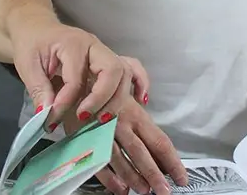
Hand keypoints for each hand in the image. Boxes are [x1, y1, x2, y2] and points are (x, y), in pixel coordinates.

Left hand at [9, 10, 131, 128]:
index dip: (66, 102)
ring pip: (124, 75)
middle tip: (84, 118)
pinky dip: (141, 84)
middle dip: (102, 99)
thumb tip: (47, 115)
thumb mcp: (27, 66)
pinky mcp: (109, 60)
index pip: (77, 77)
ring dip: (116, 100)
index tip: (52, 120)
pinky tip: (140, 101)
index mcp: (72, 44)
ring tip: (100, 119)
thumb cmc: (32, 44)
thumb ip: (39, 90)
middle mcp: (94, 46)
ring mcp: (104, 52)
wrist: (36, 28)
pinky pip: (133, 69)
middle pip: (113, 71)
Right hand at [61, 60, 186, 194]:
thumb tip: (146, 99)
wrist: (65, 72)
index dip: (171, 160)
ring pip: (121, 160)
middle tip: (164, 191)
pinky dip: (108, 177)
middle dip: (155, 176)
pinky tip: (119, 187)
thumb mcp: (124, 65)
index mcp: (134, 110)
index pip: (159, 140)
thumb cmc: (96, 70)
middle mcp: (121, 123)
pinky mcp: (85, 136)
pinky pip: (98, 160)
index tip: (181, 176)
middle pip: (142, 154)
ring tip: (144, 191)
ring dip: (133, 178)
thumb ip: (140, 78)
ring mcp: (103, 131)